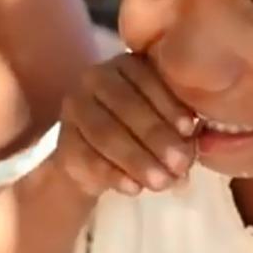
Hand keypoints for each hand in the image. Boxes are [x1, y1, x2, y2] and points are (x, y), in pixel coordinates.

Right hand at [55, 53, 196, 197]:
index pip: (146, 78)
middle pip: (126, 105)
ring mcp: (75, 108)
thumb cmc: (143, 132)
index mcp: (127, 64)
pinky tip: (134, 188)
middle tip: (181, 164)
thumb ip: (179, 130)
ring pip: (105, 132)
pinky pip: (88, 158)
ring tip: (162, 182)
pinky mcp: (63, 141)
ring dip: (136, 159)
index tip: (190, 130)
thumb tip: (190, 152)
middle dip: (156, 136)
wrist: (99, 161)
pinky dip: (114, 175)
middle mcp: (95, 78)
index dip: (169, 105)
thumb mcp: (165, 123)